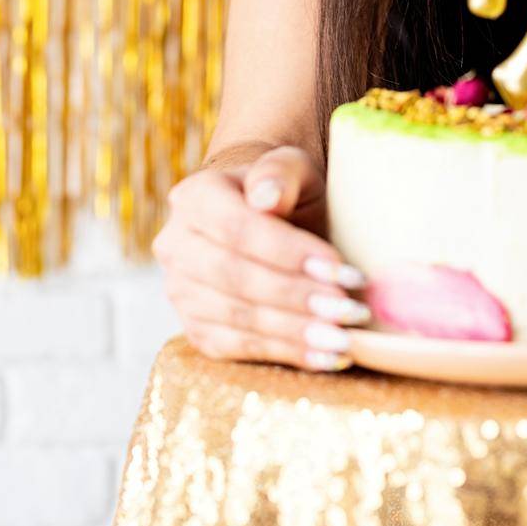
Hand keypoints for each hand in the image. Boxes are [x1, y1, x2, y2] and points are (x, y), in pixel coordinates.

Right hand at [151, 146, 370, 369]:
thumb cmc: (285, 189)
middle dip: (297, 297)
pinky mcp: (196, 328)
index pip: (238, 229)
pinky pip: (238, 349)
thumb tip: (265, 196)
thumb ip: (280, 173)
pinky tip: (325, 357)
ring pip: (237, 318)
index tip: (340, 269)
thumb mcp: (292, 168)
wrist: (267, 215)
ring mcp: (181, 291)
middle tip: (350, 310)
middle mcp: (176, 246)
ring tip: (345, 338)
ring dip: (295, 332)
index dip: (289, 253)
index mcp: (194, 197)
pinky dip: (284, 354)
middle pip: (236, 278)